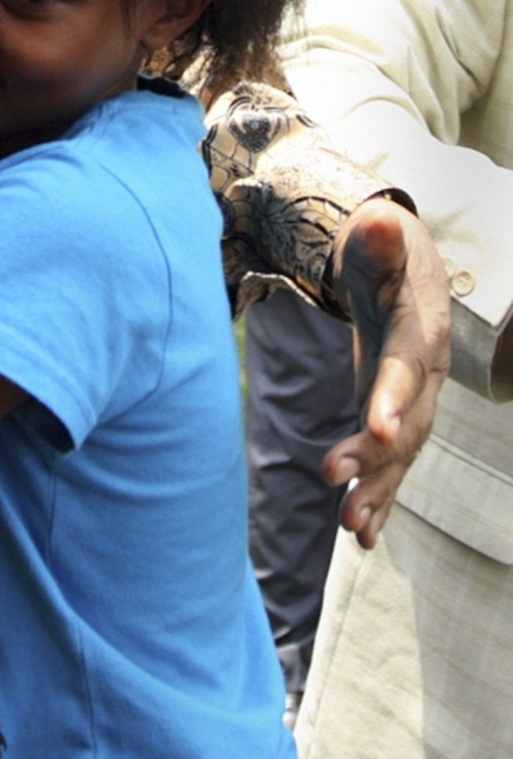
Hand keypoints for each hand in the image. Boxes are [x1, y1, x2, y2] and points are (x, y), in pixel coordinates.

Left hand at [322, 197, 450, 547]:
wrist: (405, 271)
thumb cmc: (384, 251)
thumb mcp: (379, 238)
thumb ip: (378, 238)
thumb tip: (378, 221)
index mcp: (418, 331)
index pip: (406, 368)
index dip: (393, 397)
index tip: (375, 428)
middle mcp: (423, 374)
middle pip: (406, 422)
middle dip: (375, 455)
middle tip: (335, 479)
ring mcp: (413, 400)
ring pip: (401, 453)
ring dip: (378, 490)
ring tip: (351, 527)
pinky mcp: (395, 417)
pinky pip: (392, 463)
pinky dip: (381, 499)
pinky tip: (362, 536)